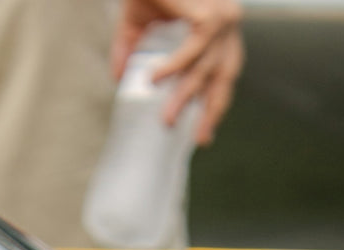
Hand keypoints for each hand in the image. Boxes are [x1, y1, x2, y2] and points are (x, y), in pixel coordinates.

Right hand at [111, 0, 243, 144]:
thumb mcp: (138, 19)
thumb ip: (130, 47)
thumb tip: (115, 78)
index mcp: (219, 25)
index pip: (224, 70)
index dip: (216, 101)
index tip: (205, 131)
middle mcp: (227, 22)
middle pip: (226, 76)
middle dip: (212, 110)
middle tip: (199, 139)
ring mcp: (223, 18)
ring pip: (207, 70)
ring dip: (186, 97)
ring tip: (166, 118)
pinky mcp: (211, 15)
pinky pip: (193, 52)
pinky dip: (175, 68)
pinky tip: (156, 79)